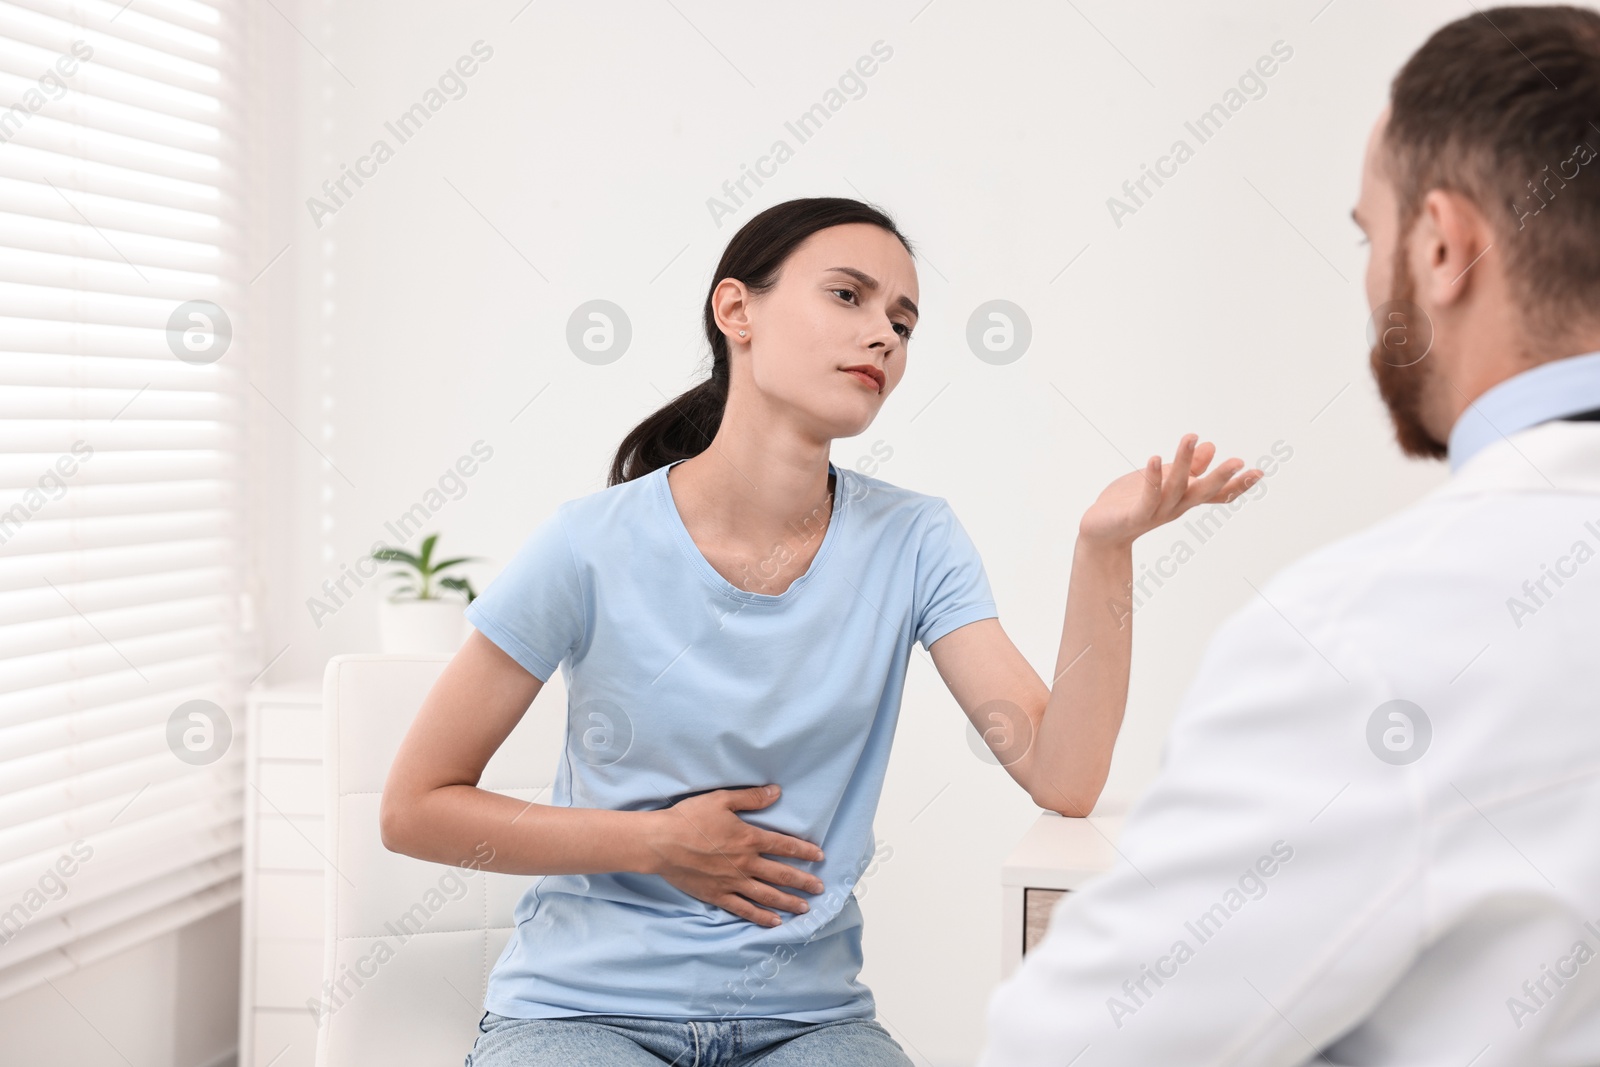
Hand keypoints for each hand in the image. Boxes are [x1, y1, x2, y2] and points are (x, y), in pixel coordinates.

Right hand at [643, 784, 825, 926]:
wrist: (661, 843)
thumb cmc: (690, 818)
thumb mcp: (721, 800)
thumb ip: (751, 798)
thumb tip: (776, 791)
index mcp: (749, 838)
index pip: (785, 846)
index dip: (805, 851)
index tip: (820, 857)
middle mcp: (746, 863)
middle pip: (782, 875)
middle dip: (804, 882)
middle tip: (821, 889)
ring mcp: (732, 882)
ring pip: (768, 896)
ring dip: (789, 902)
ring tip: (806, 908)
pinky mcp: (718, 895)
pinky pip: (744, 909)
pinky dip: (761, 917)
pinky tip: (775, 923)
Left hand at [1079, 433, 1261, 546]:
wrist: (1100, 530)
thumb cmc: (1130, 502)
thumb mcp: (1161, 480)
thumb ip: (1185, 468)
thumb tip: (1210, 447)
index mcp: (1184, 499)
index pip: (1215, 493)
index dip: (1237, 485)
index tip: (1259, 471)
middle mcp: (1175, 507)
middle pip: (1202, 492)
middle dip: (1220, 477)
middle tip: (1238, 461)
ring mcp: (1156, 512)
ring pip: (1175, 488)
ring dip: (1184, 463)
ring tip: (1191, 438)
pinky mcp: (1134, 515)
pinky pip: (1147, 496)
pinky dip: (1153, 478)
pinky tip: (1156, 458)